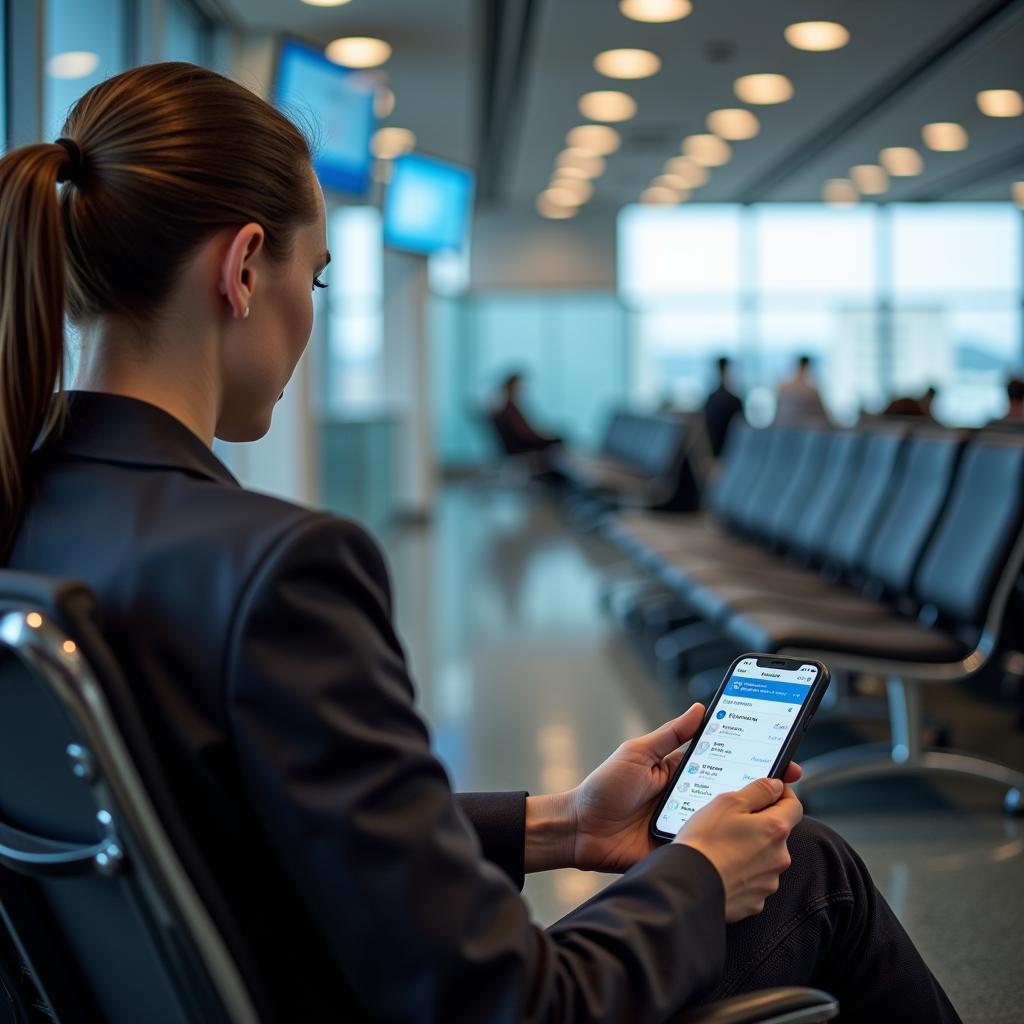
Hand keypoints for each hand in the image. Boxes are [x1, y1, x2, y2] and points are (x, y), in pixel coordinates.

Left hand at [568, 704, 801, 873]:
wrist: (579, 829)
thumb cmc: (603, 787)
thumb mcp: (638, 753)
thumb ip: (670, 734)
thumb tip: (700, 708)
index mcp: (682, 772)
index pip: (726, 763)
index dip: (754, 761)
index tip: (783, 757)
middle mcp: (690, 798)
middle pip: (733, 795)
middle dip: (763, 791)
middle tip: (791, 787)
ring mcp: (687, 826)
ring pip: (726, 825)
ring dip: (749, 822)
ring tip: (778, 816)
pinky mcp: (681, 851)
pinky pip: (708, 850)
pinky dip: (727, 849)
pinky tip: (748, 847)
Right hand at [676, 777, 802, 921]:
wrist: (689, 886)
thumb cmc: (705, 842)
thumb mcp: (728, 802)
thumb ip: (758, 790)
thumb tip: (776, 785)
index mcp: (775, 829)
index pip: (793, 805)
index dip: (781, 794)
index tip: (768, 791)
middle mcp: (779, 857)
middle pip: (777, 833)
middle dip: (760, 825)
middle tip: (732, 822)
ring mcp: (768, 882)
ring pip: (765, 857)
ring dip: (751, 850)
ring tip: (722, 847)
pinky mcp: (756, 902)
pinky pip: (754, 880)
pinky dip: (742, 873)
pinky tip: (723, 867)